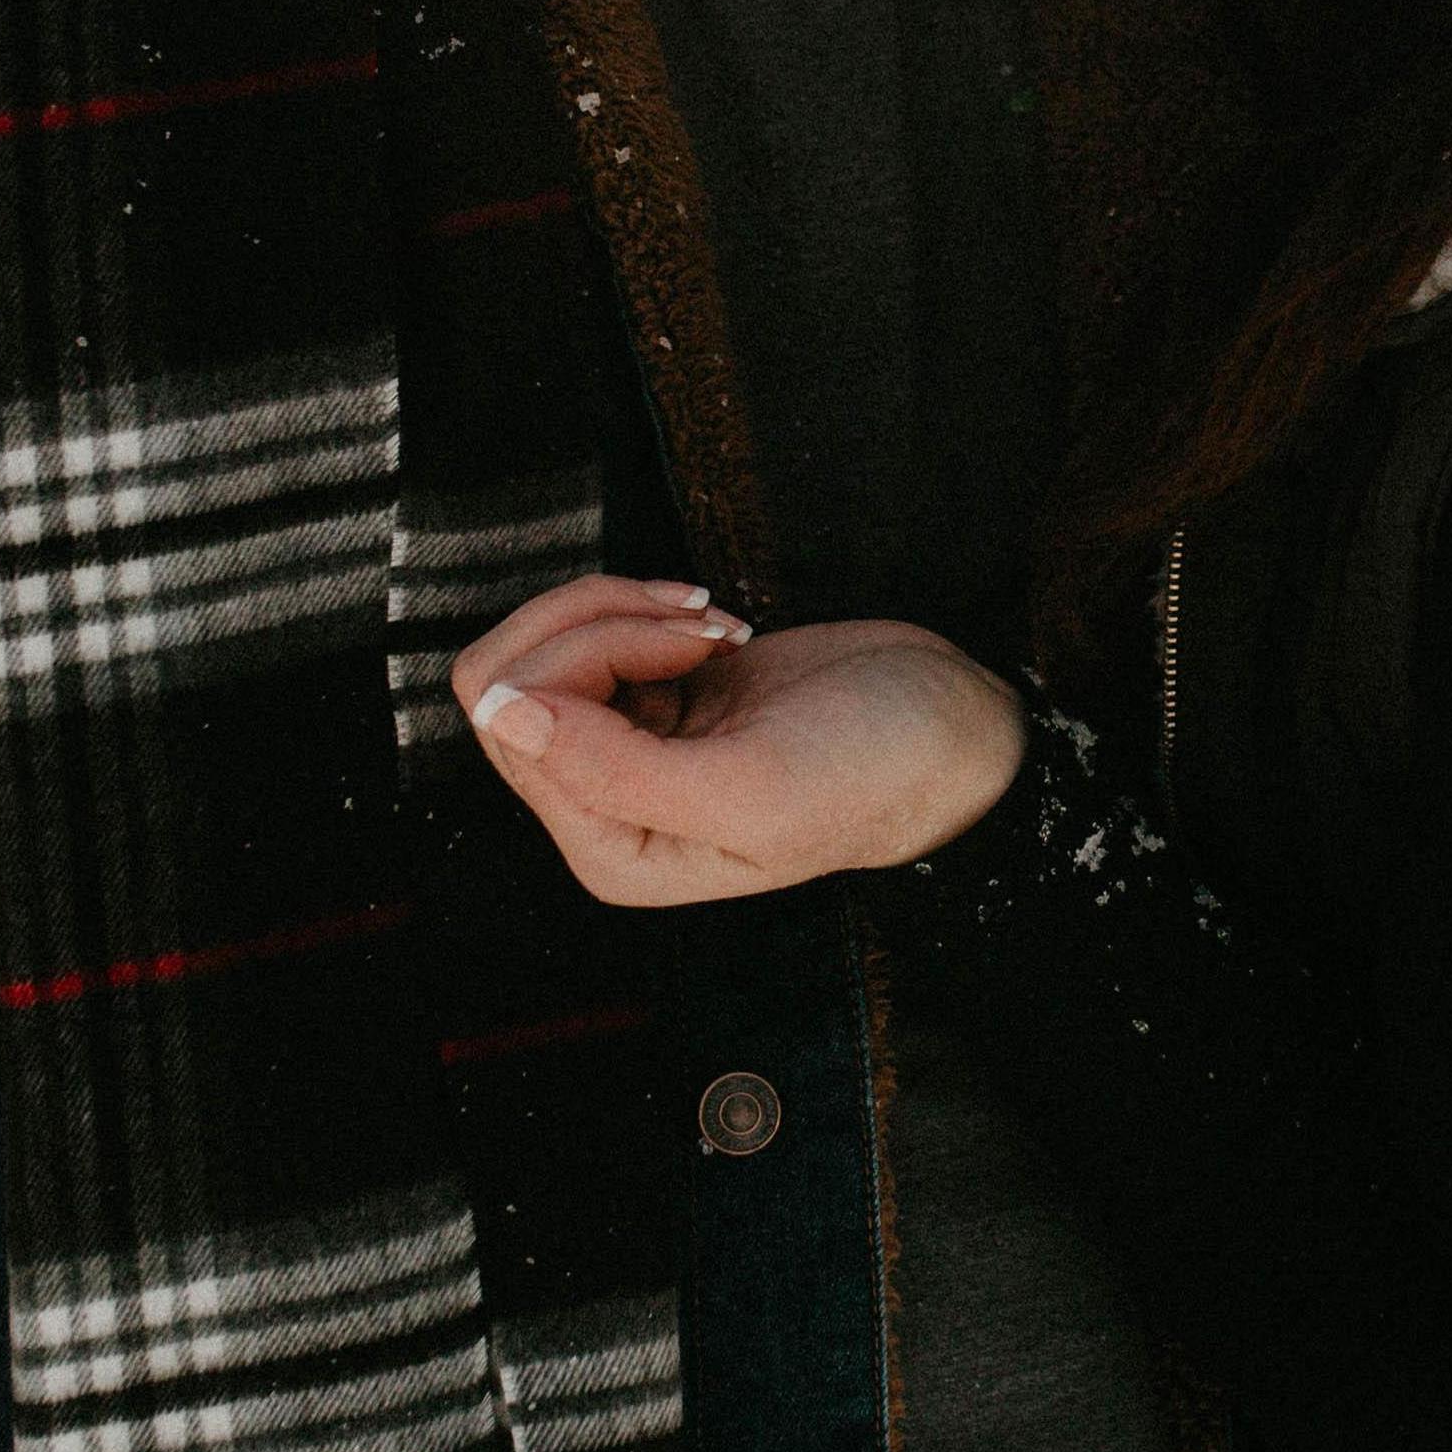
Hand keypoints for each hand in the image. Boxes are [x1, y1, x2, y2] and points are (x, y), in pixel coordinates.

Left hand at [450, 574, 1028, 907]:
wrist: (949, 729)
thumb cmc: (872, 773)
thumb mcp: (751, 787)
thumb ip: (615, 769)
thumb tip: (502, 714)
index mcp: (613, 848)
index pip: (510, 724)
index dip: (587, 656)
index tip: (694, 648)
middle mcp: (603, 803)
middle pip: (511, 676)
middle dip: (600, 620)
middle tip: (698, 624)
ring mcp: (625, 745)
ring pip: (549, 643)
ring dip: (629, 606)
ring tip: (714, 621)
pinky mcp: (654, 692)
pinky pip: (595, 628)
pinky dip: (651, 603)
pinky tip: (719, 622)